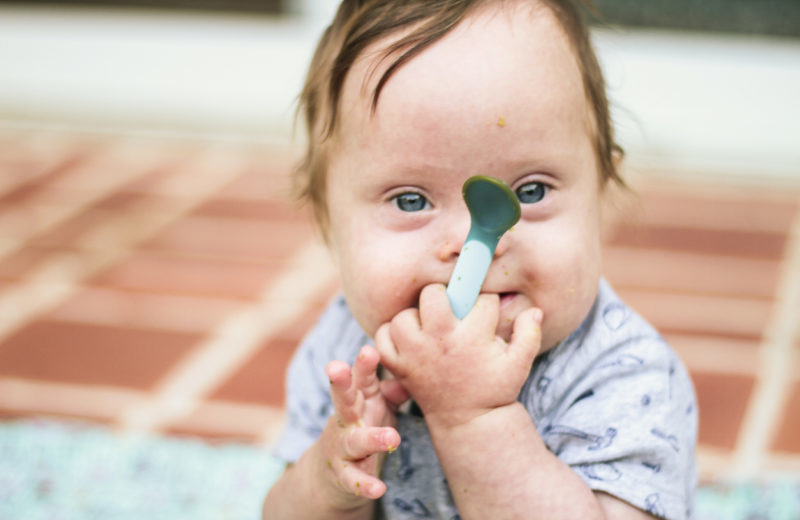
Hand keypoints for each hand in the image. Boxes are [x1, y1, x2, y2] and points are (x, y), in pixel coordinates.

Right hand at [317, 345, 408, 508]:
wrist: (332, 473)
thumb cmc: (363, 426)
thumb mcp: (380, 406)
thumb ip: (394, 392)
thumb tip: (409, 379)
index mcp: (358, 399)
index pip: (360, 377)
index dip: (363, 364)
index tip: (369, 350)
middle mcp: (346, 419)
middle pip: (342, 399)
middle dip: (340, 383)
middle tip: (336, 367)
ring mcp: (341, 446)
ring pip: (354, 440)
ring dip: (371, 439)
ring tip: (392, 438)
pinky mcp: (343, 475)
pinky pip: (353, 479)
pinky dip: (365, 484)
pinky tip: (379, 488)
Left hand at [375, 284, 541, 428]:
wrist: (468, 423)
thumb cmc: (495, 389)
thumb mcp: (519, 365)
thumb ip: (529, 334)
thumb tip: (535, 310)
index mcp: (471, 338)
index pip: (480, 300)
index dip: (486, 303)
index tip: (486, 316)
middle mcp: (440, 342)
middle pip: (433, 294)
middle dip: (446, 296)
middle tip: (453, 310)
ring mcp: (415, 354)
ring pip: (404, 315)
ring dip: (416, 316)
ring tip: (431, 327)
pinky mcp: (399, 366)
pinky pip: (382, 337)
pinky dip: (391, 335)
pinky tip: (409, 338)